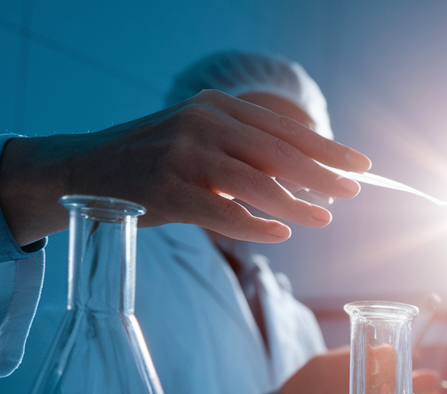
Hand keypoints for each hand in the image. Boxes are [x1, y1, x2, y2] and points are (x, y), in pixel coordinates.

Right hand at [0, 90, 371, 246]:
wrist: (86, 170)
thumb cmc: (158, 161)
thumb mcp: (204, 142)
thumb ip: (249, 153)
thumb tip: (314, 178)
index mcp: (216, 107)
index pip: (282, 129)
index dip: (325, 147)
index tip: (361, 164)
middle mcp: (200, 123)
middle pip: (277, 152)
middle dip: (321, 174)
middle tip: (352, 191)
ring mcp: (180, 155)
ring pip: (254, 182)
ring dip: (295, 203)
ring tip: (324, 218)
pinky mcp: (165, 189)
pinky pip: (222, 212)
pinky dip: (255, 226)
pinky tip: (281, 233)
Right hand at [279, 347, 445, 393]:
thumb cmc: (311, 381)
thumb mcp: (334, 357)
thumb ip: (365, 354)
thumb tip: (388, 352)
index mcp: (375, 359)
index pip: (405, 357)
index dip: (404, 362)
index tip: (398, 367)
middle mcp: (387, 384)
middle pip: (430, 381)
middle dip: (427, 382)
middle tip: (419, 385)